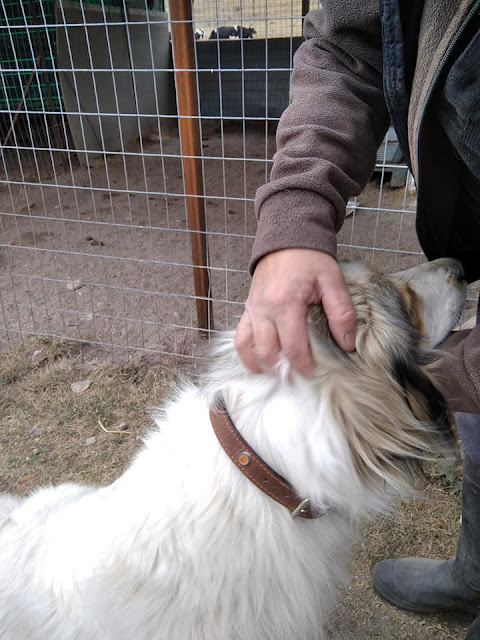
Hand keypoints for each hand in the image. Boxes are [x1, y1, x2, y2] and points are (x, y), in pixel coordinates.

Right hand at [235, 249, 355, 375]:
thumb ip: (342, 313)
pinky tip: (258, 363)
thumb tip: (347, 343)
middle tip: (297, 378)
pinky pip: (240, 337)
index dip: (304, 365)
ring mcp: (252, 310)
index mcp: (286, 303)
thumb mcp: (333, 281)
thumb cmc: (310, 258)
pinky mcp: (247, 309)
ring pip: (248, 348)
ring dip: (261, 365)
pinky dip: (247, 354)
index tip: (315, 374)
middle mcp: (264, 309)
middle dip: (282, 370)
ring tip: (278, 374)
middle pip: (267, 352)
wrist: (286, 237)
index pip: (293, 346)